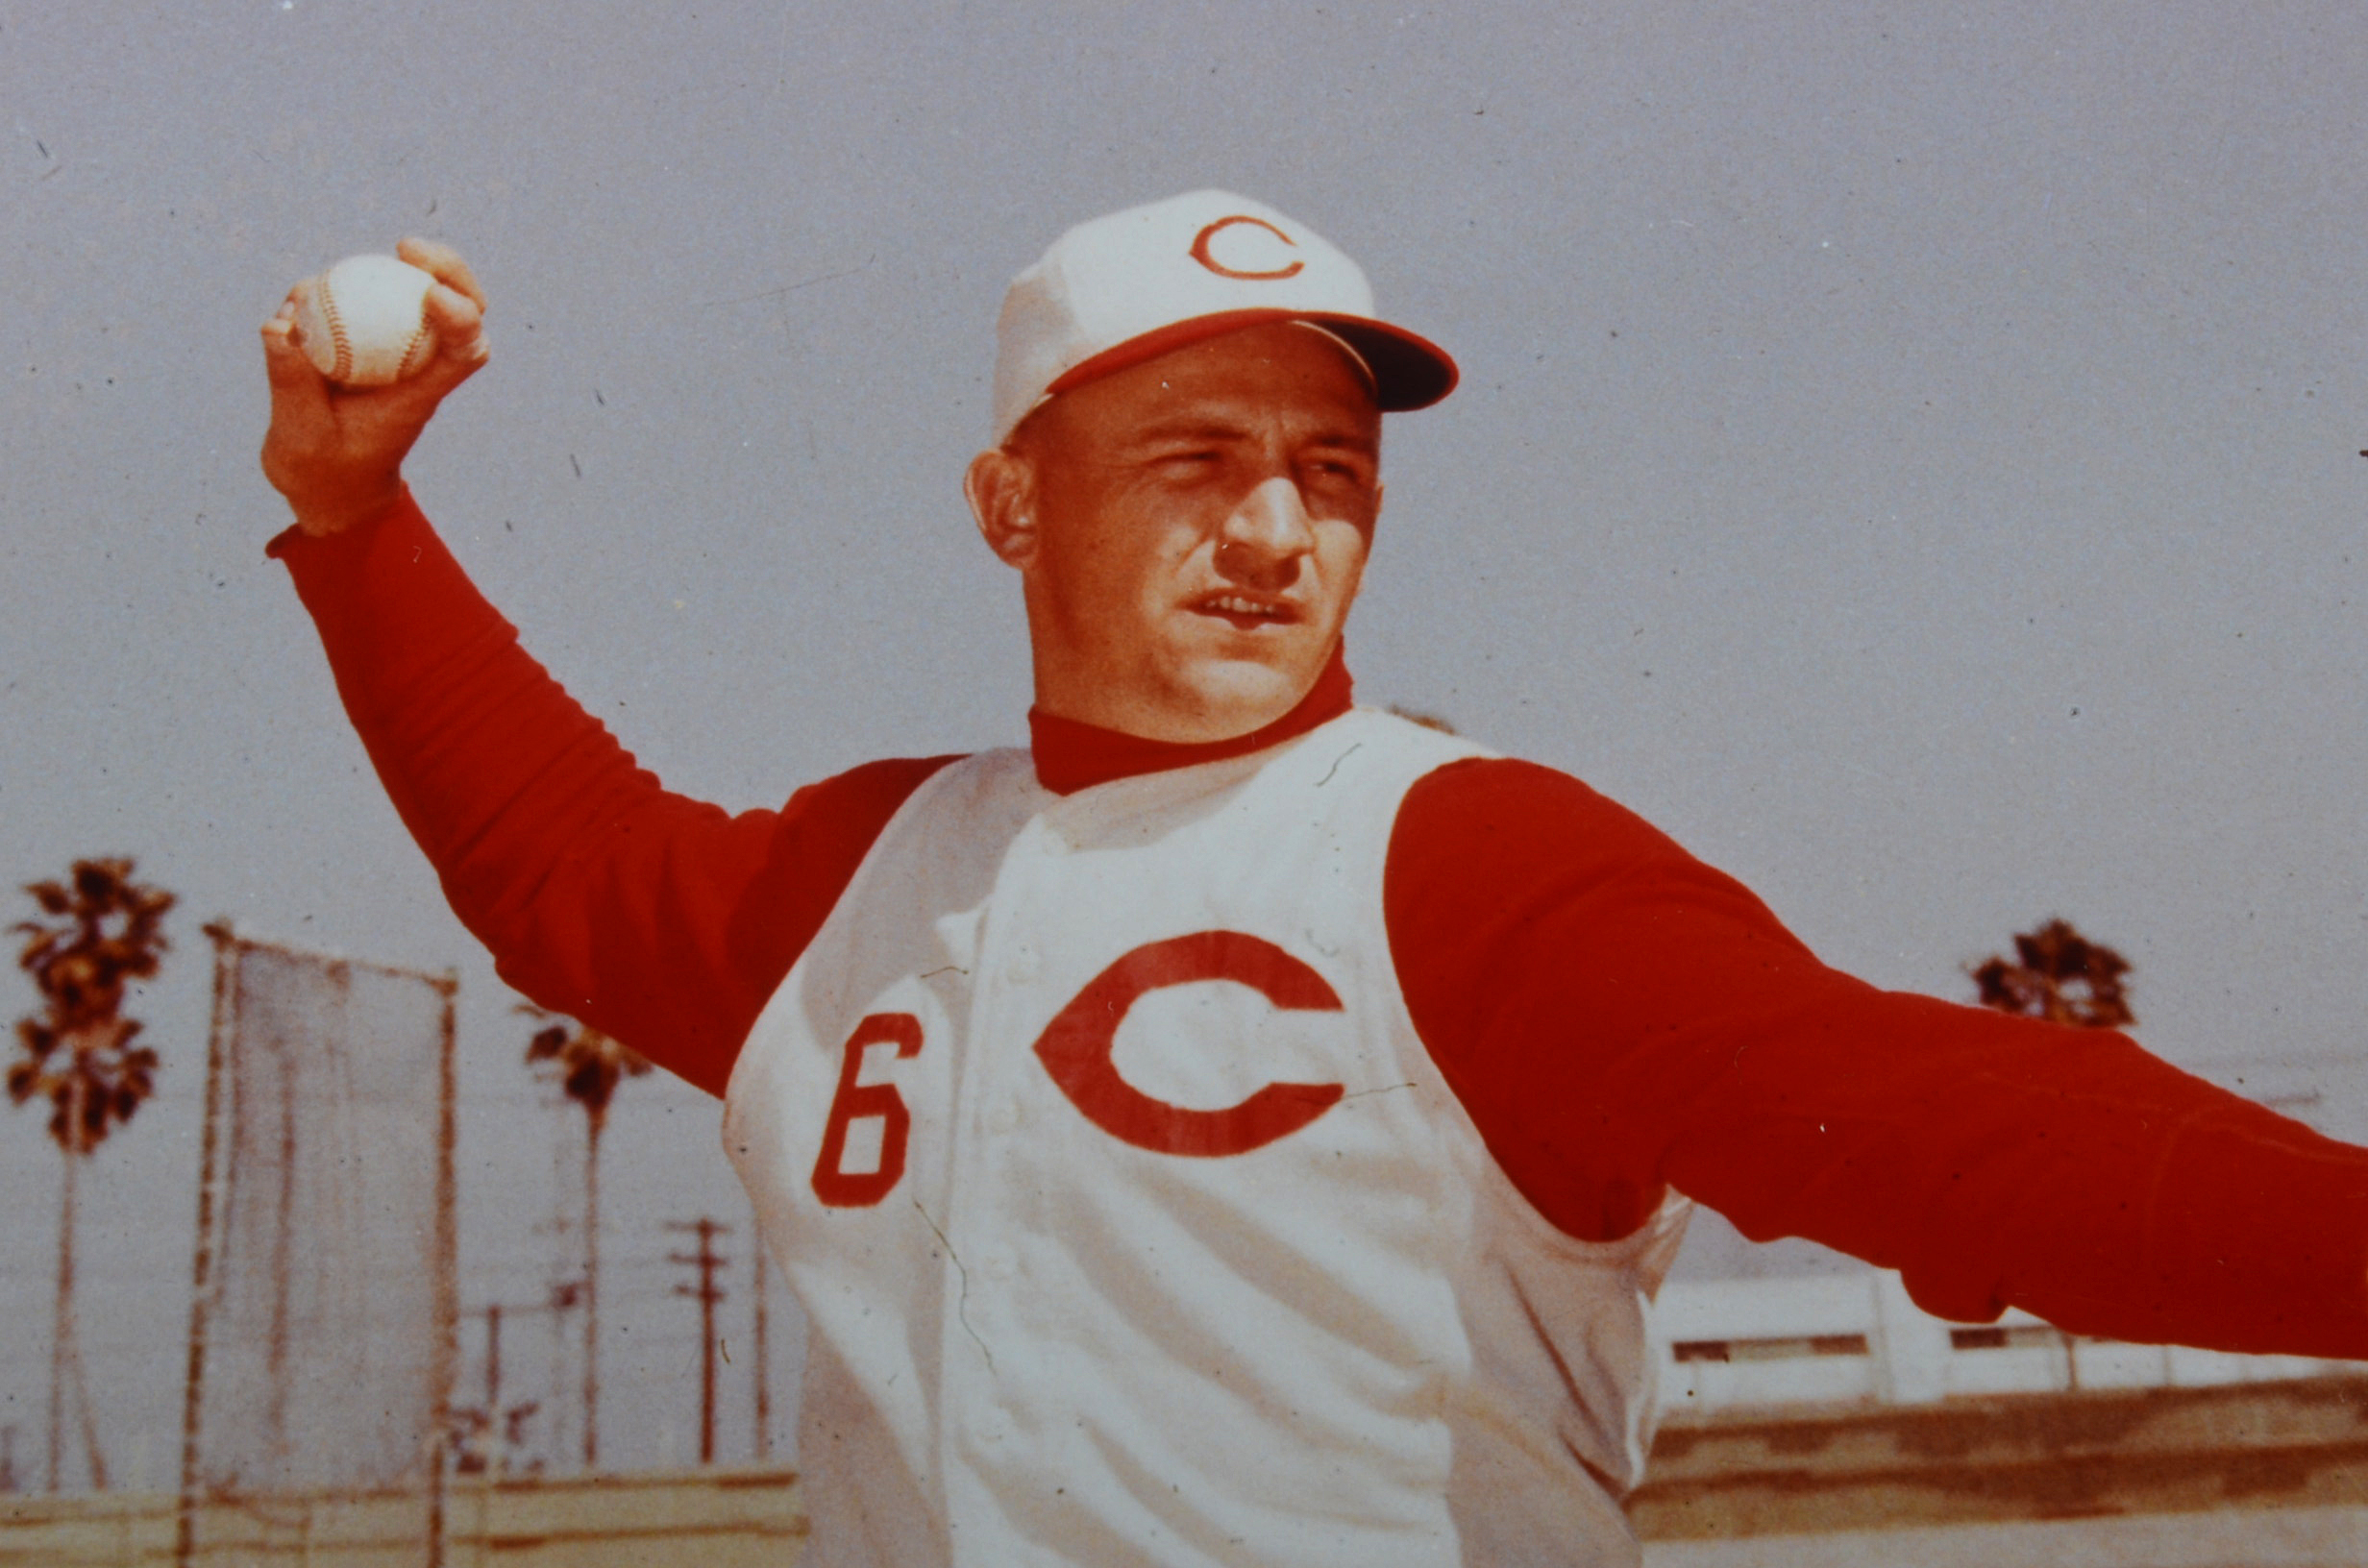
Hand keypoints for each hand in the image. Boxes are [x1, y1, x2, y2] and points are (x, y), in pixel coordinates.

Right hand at [259, 238, 489, 536]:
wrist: (324, 482)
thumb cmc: (323, 469)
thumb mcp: (302, 435)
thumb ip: (293, 384)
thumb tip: (279, 325)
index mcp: (421, 394)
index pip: (464, 351)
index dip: (462, 317)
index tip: (434, 296)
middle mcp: (416, 365)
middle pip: (457, 308)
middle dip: (447, 270)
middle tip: (407, 247)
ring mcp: (393, 349)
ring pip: (414, 295)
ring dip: (394, 269)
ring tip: (332, 279)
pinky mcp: (364, 341)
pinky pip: (362, 301)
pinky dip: (337, 288)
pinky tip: (303, 295)